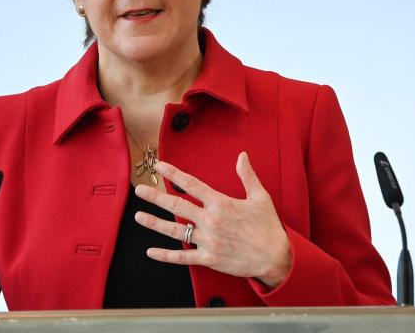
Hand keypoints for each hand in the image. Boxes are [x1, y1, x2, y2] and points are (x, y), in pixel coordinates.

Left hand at [133, 152, 291, 288]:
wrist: (275, 257)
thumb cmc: (268, 226)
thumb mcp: (260, 197)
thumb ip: (247, 175)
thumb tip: (242, 155)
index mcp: (221, 203)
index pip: (192, 185)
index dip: (174, 174)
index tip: (159, 166)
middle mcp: (211, 220)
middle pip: (177, 205)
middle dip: (156, 197)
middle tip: (139, 190)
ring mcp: (208, 240)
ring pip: (176, 231)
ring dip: (155, 223)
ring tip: (139, 216)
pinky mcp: (209, 258)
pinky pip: (183, 258)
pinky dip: (166, 255)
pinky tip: (151, 251)